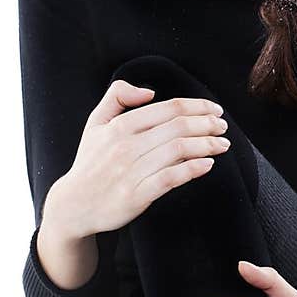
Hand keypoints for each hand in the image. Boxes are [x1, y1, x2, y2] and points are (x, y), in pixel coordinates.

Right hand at [53, 79, 231, 237]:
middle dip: (207, 124)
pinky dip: (192, 169)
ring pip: (178, 150)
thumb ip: (116, 97)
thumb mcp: (96, 123)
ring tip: (222, 144)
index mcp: (120, 126)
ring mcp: (131, 171)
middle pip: (178, 127)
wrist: (73, 205)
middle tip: (223, 127)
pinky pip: (170, 178)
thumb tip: (148, 92)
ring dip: (206, 145)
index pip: (168, 109)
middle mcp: (126, 146)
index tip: (215, 110)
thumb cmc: (90, 163)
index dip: (197, 106)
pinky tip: (208, 164)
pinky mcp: (136, 195)